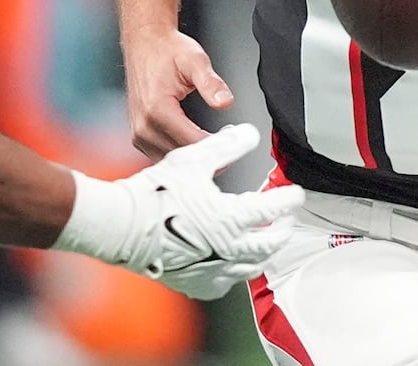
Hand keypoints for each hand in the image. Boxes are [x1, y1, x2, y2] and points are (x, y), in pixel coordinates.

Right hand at [56, 124, 303, 300]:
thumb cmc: (156, 191)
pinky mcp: (195, 282)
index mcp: (231, 218)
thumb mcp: (193, 160)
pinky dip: (234, 273)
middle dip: (282, 230)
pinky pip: (224, 283)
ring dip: (263, 253)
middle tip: (287, 220)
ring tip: (265, 242)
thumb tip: (251, 133)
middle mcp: (227, 250)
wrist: (122, 225)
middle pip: (269, 244)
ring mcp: (213, 270)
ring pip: (250, 267)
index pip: (272, 209)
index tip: (296, 194)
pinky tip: (233, 265)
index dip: (287, 199)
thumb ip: (226, 146)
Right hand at [126, 30, 232, 159]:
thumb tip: (225, 102)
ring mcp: (138, 133)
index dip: (217, 146)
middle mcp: (143, 125)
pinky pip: (161, 155)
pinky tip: (196, 144)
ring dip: (193, 158)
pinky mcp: (138, 136)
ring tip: (216, 144)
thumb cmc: (167, 50)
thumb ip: (210, 83)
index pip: (192, 142)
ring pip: (171, 160)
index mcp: (156, 109)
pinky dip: (180, 154)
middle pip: (182, 155)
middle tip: (231, 146)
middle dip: (208, 154)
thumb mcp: (195, 60)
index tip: (234, 143)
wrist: (144, 43)